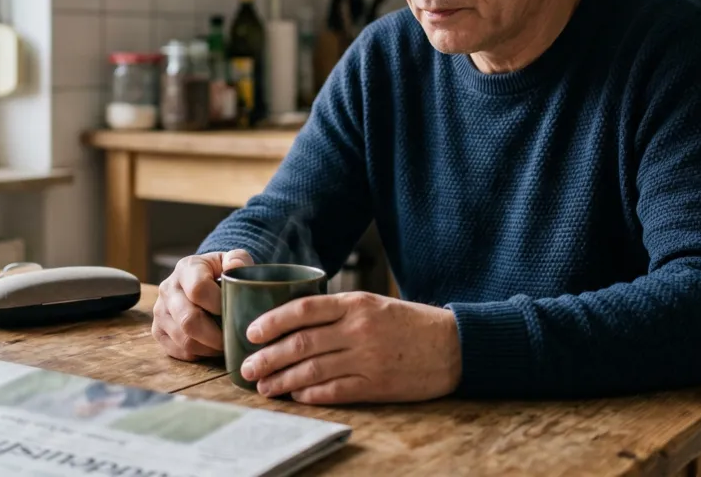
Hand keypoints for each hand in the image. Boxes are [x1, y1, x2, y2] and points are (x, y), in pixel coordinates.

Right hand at [152, 249, 254, 360]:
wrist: (198, 280)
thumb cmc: (218, 272)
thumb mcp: (230, 260)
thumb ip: (238, 259)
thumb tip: (235, 266)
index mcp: (186, 268)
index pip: (198, 289)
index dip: (219, 305)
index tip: (235, 312)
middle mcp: (168, 289)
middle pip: (188, 320)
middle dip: (216, 335)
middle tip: (234, 338)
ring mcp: (160, 311)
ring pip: (184, 340)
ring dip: (209, 348)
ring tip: (225, 344)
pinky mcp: (158, 330)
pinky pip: (178, 351)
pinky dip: (198, 354)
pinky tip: (211, 347)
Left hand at [239, 292, 461, 403]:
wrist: (453, 346)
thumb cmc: (410, 323)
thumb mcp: (374, 304)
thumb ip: (339, 310)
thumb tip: (294, 320)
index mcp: (356, 304)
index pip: (303, 309)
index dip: (272, 321)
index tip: (251, 332)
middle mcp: (358, 329)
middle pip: (301, 343)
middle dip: (268, 357)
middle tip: (247, 368)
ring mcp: (367, 359)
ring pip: (312, 370)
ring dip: (283, 381)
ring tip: (264, 387)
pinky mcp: (376, 385)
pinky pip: (334, 391)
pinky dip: (310, 395)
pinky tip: (296, 397)